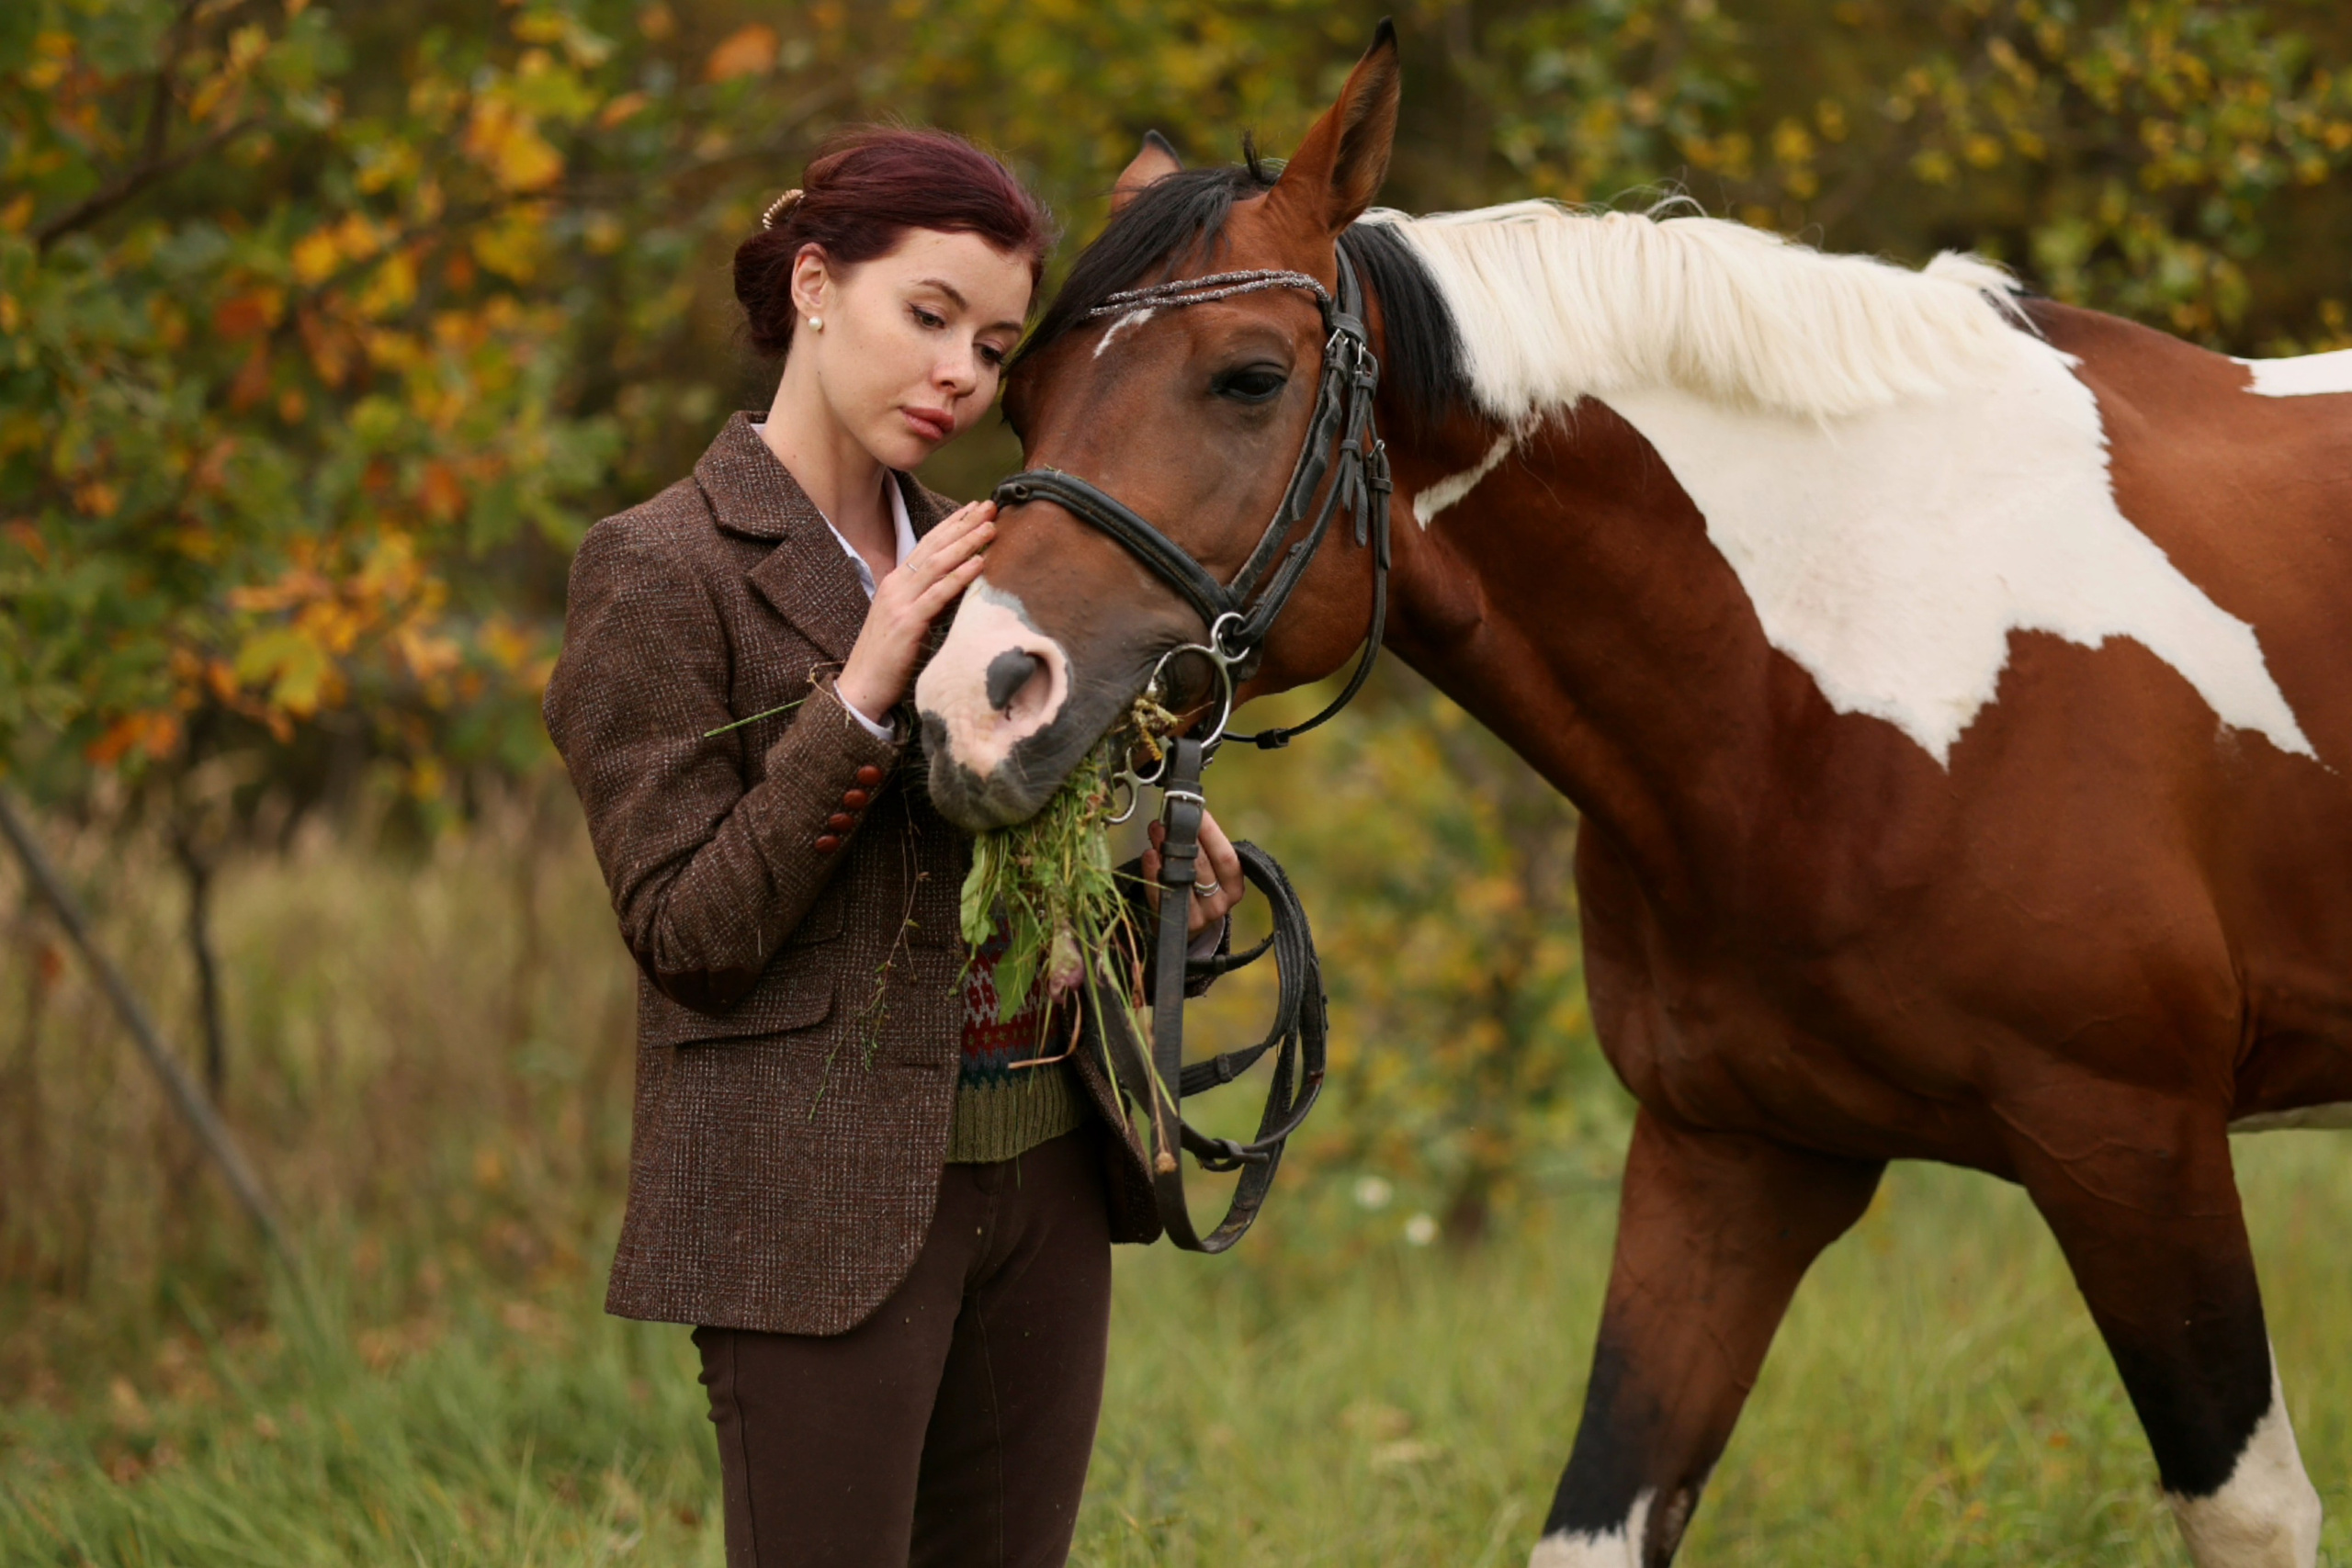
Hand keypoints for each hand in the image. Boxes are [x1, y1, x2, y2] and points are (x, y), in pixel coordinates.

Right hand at [837, 500, 994, 720]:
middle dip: (963, 524)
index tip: (975, 508)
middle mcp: (896, 585)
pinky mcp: (906, 623)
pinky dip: (959, 577)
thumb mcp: (909, 619)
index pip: (927, 544)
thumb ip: (929, 599)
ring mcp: (900, 602)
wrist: (861, 686)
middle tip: (990, 506)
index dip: (952, 524)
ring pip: (937, 564)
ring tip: (990, 527)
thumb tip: (959, 585)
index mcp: (896, 582)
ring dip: (966, 543)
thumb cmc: (888, 656)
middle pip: (934, 546)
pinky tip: (978, 563)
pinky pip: (937, 595)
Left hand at [1141, 809, 1242, 939]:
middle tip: (1168, 819)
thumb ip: (1203, 844)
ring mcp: (1197, 917)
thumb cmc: (1197, 885)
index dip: (1212, 834)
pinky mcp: (1173, 923)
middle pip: (1202, 867)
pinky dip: (1153, 872)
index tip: (1197, 812)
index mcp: (1233, 887)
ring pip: (1181, 879)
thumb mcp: (1210, 868)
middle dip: (1184, 838)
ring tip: (1157, 830)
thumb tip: (1189, 811)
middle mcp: (1218, 904)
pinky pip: (1161, 894)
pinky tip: (1149, 855)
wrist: (1185, 924)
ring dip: (1166, 851)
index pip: (1226, 858)